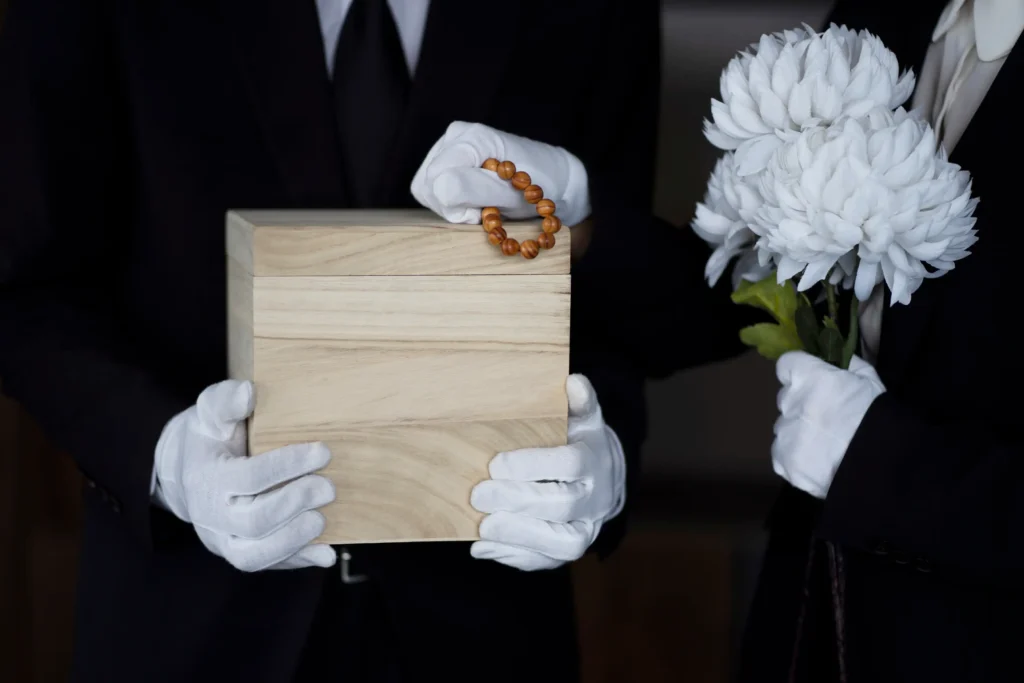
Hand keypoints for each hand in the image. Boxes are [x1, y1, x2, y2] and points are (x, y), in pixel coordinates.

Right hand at [153, 380, 336, 571]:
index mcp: (205, 478)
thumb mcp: (210, 412)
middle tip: (329, 487)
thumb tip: (248, 393)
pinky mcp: (240, 553)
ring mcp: (224, 540)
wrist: (185, 473)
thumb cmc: (207, 437)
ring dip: (294, 540)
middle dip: (295, 504)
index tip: (323, 451)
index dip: (287, 465)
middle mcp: (211, 516)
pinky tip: (326, 553)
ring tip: (323, 519)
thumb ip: (226, 401)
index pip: (249, 478)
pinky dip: (298, 561)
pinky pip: (268, 566)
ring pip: (254, 556)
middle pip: (254, 522)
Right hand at [411, 121, 590, 226]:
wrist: (554, 179)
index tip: (487, 209)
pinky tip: (472, 199)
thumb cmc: (539, 186)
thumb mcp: (512, 193)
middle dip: (454, 206)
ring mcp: (448, 145)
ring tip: (482, 203)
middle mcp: (455, 135)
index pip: (440, 180)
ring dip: (452, 205)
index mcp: (472, 137)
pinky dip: (450, 202)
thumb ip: (476, 188)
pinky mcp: (444, 159)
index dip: (457, 204)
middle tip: (486, 209)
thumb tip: (441, 187)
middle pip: (429, 184)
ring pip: (426, 188)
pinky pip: (430, 189)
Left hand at [469, 375, 625, 570]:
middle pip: (561, 505)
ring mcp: (586, 529)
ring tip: (482, 526)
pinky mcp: (568, 551)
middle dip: (517, 501)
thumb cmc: (579, 443)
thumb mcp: (583, 419)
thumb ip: (579, 402)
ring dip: (518, 535)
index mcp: (596, 460)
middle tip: (478, 494)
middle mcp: (596, 499)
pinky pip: (545, 561)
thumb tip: (574, 381)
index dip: (533, 465)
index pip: (570, 464)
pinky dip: (513, 557)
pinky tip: (482, 547)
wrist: (604, 482)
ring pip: (561, 542)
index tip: (495, 464)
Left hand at [772, 351, 885, 498]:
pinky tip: (817, 462)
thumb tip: (836, 361)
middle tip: (825, 418)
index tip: (810, 381)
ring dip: (798, 432)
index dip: (797, 372)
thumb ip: (848, 366)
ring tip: (825, 446)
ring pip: (784, 427)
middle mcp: (791, 402)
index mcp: (810, 377)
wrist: (879, 464)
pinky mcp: (783, 460)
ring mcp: (785, 432)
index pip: (786, 364)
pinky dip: (795, 456)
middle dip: (801, 404)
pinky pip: (782, 454)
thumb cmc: (878, 417)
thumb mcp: (870, 381)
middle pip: (786, 398)